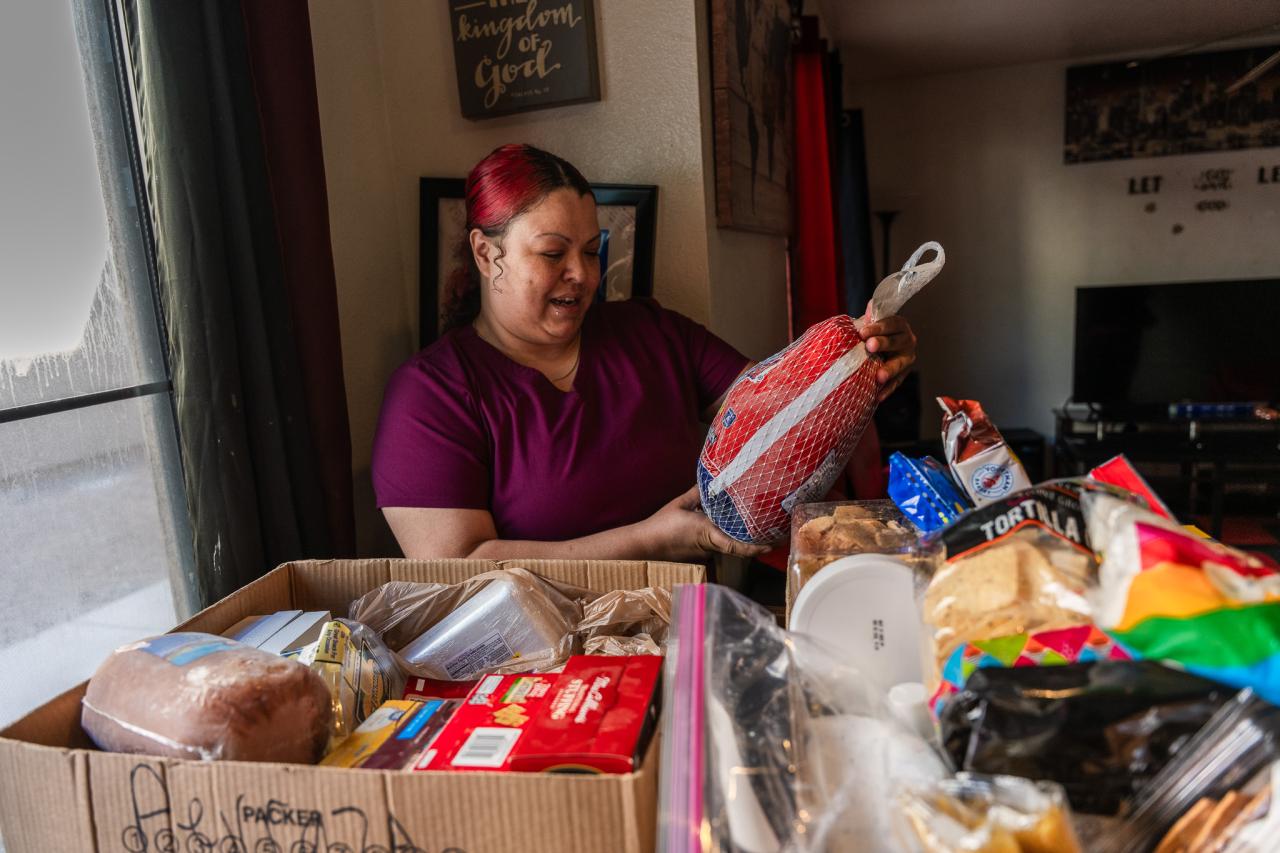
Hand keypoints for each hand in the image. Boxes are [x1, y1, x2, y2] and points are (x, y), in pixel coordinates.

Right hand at [639, 485, 768, 560]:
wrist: (645, 546)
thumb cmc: (661, 525)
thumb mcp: (680, 504)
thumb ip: (696, 493)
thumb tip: (708, 481)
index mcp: (707, 533)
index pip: (735, 545)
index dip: (754, 547)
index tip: (770, 545)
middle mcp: (709, 546)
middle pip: (736, 546)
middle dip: (753, 542)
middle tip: (771, 533)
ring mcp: (705, 553)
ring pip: (726, 545)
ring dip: (739, 539)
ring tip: (756, 528)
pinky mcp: (699, 556)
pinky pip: (716, 547)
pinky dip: (725, 538)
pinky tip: (729, 530)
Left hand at [860, 303, 917, 402]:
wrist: (874, 348)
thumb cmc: (870, 334)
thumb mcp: (868, 324)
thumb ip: (869, 318)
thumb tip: (870, 307)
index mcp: (899, 324)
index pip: (890, 324)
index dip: (877, 328)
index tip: (862, 332)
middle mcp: (907, 340)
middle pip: (897, 342)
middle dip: (883, 344)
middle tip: (869, 346)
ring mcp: (907, 358)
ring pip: (900, 364)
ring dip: (889, 370)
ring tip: (878, 377)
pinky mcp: (903, 374)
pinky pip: (896, 383)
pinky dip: (887, 390)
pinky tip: (878, 396)